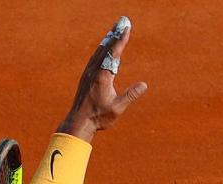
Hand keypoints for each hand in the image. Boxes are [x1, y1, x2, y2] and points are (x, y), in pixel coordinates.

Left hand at [59, 16, 148, 142]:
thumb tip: (143, 85)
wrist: (79, 122)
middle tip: (122, 22)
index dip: (121, 40)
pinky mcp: (85, 77)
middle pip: (106, 48)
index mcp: (102, 77)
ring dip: (107, 40)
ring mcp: (88, 74)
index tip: (126, 29)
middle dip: (115, 35)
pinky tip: (102, 47)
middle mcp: (94, 72)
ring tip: (114, 30)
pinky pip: (94, 58)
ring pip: (99, 52)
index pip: (113, 54)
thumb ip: (130, 96)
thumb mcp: (117, 108)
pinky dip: (101, 49)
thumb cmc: (98, 117)